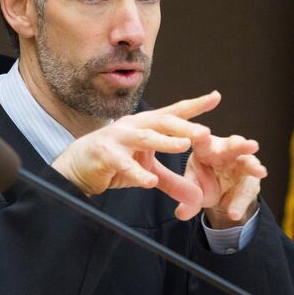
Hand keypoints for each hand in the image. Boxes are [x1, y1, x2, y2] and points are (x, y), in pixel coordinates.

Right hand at [52, 92, 220, 208]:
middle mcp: (134, 126)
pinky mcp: (105, 155)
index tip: (215, 96)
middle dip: (185, 125)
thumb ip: (171, 181)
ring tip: (183, 146)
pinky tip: (150, 181)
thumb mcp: (146, 169)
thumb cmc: (114, 161)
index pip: (173, 113)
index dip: (194, 105)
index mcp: (146, 125)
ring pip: (145, 137)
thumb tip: (196, 197)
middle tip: (205, 132)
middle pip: (162, 121)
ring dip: (165, 141)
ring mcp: (118, 138)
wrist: (77, 166)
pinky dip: (138, 173)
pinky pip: (124, 164)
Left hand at [175, 126, 267, 226]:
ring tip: (259, 171)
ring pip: (248, 163)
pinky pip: (248, 188)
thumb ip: (189, 199)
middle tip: (250, 144)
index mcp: (205, 148)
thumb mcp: (195, 189)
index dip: (201, 137)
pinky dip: (243, 199)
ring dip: (253, 166)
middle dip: (240, 144)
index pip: (202, 141)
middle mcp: (225, 152)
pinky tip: (241, 207)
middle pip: (232, 145)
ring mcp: (241, 162)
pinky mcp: (251, 178)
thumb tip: (181, 214)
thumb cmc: (203, 181)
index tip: (202, 134)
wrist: (220, 194)